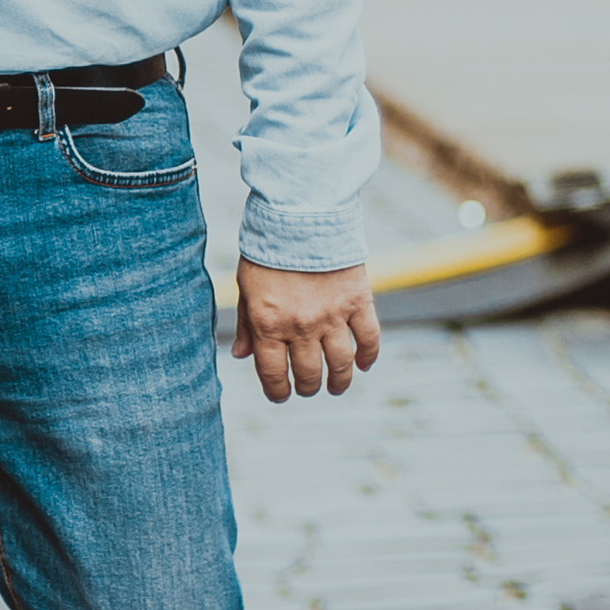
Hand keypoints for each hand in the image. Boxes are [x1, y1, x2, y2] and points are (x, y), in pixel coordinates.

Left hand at [231, 259, 380, 406]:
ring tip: (337, 386)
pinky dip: (369, 356)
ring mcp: (332, 315)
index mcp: (268, 324)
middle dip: (308, 387)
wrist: (300, 213)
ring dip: (340, 381)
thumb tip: (240, 356)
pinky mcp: (358, 300)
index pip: (273, 374)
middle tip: (309, 387)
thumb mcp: (246, 286)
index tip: (281, 395)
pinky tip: (364, 364)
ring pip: (341, 364)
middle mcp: (301, 326)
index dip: (277, 391)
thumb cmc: (268, 250)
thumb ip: (246, 323)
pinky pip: (369, 338)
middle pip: (310, 373)